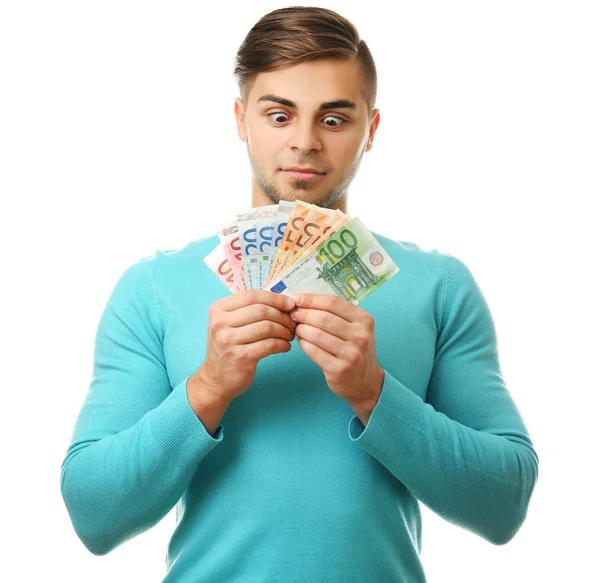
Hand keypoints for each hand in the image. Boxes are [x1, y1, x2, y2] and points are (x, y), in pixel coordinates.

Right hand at [192, 290, 296, 402]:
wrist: (216, 380)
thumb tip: (283, 301)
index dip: (274, 298)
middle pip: (261, 310)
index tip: (290, 304)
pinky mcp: (240, 357)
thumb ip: (249, 310)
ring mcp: (229, 340)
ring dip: (284, 330)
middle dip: (282, 315)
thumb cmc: (228, 348)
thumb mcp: (229, 324)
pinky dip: (282, 344)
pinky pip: (269, 344)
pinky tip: (285, 346)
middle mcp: (220, 323)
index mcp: (218, 310)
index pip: (251, 295)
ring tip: (289, 335)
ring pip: (267, 327)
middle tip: (292, 322)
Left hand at [290, 293, 383, 417]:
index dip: (312, 299)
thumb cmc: (355, 350)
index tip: (297, 299)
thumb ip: (336, 315)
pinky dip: (304, 343)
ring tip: (296, 328)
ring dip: (301, 329)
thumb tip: (304, 301)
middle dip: (303, 314)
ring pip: (317, 334)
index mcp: (364, 320)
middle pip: (323, 318)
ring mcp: (351, 353)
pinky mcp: (339, 369)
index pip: (333, 303)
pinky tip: (301, 341)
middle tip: (293, 315)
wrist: (366, 382)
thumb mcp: (356, 328)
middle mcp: (360, 335)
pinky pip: (314, 351)